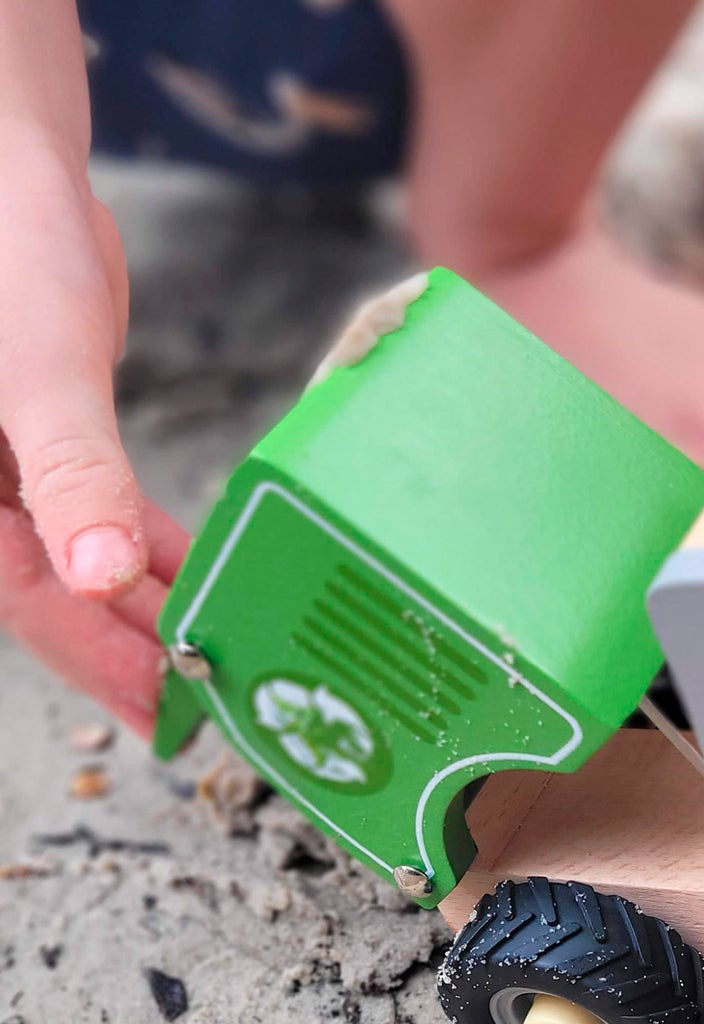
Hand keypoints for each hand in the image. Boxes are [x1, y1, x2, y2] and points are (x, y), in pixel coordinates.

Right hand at [0, 132, 186, 734]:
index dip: (98, 663)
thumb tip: (96, 580)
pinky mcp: (50, 443)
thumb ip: (72, 474)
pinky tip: (197, 578)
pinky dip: (146, 547)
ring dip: (148, 603)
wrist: (11, 161)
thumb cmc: (8, 247)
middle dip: (131, 648)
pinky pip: (100, 514)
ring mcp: (5, 471)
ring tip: (217, 651)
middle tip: (211, 702)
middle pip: (54, 596)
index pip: (24, 602)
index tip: (165, 716)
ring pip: (80, 563)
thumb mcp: (38, 370)